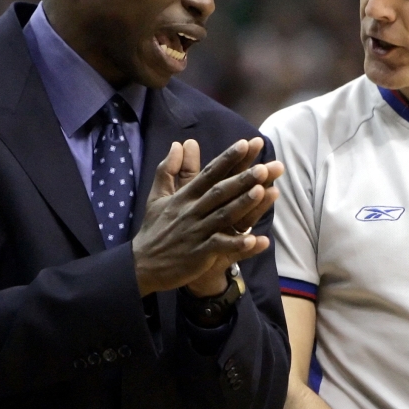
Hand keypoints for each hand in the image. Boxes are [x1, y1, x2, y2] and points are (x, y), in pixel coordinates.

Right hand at [131, 137, 283, 296]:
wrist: (142, 264)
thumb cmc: (154, 229)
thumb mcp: (156, 197)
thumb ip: (168, 170)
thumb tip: (177, 144)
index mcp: (184, 197)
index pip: (209, 174)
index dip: (227, 159)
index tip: (246, 144)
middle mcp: (192, 212)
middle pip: (220, 192)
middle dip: (243, 179)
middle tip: (265, 167)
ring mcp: (196, 233)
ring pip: (223, 215)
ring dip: (243, 204)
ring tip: (263, 191)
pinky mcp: (199, 254)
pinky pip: (221, 246)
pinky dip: (237, 243)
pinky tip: (256, 239)